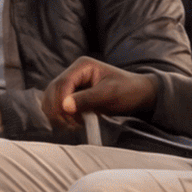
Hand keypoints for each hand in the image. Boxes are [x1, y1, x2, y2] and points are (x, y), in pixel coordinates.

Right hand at [40, 57, 162, 128]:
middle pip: (53, 91)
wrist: (138, 95)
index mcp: (82, 66)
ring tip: (74, 125)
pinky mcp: (72, 96)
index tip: (67, 116)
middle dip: (57, 109)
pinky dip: (62, 117)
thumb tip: (64, 106)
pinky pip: (59, 106)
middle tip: (69, 124)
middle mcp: (74, 73)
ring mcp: (72, 84)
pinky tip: (74, 124)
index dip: (60, 100)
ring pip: (52, 99)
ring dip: (58, 114)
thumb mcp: (110, 94)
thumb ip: (87, 99)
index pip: (62, 82)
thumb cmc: (128, 90)